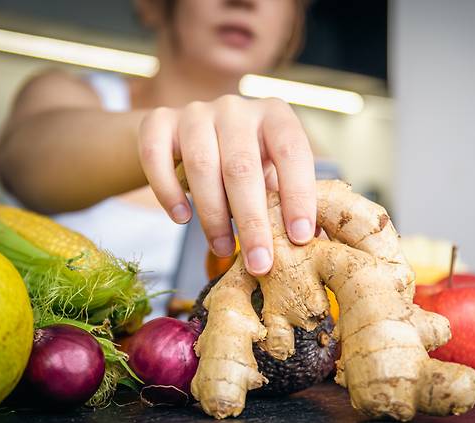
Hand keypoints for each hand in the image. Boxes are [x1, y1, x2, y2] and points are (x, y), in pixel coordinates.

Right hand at [138, 95, 315, 275]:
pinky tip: (181, 219)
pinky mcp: (159, 122)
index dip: (298, 195)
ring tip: (222, 248)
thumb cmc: (246, 162)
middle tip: (260, 263)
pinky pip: (156, 156)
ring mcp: (195, 112)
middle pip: (242, 167)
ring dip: (213, 216)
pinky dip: (168, 192)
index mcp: (274, 115)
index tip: (301, 237)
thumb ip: (290, 199)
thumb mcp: (272, 173)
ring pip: (201, 165)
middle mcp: (236, 108)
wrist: (192, 135)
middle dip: (252, 222)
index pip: (292, 151)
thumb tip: (317, 242)